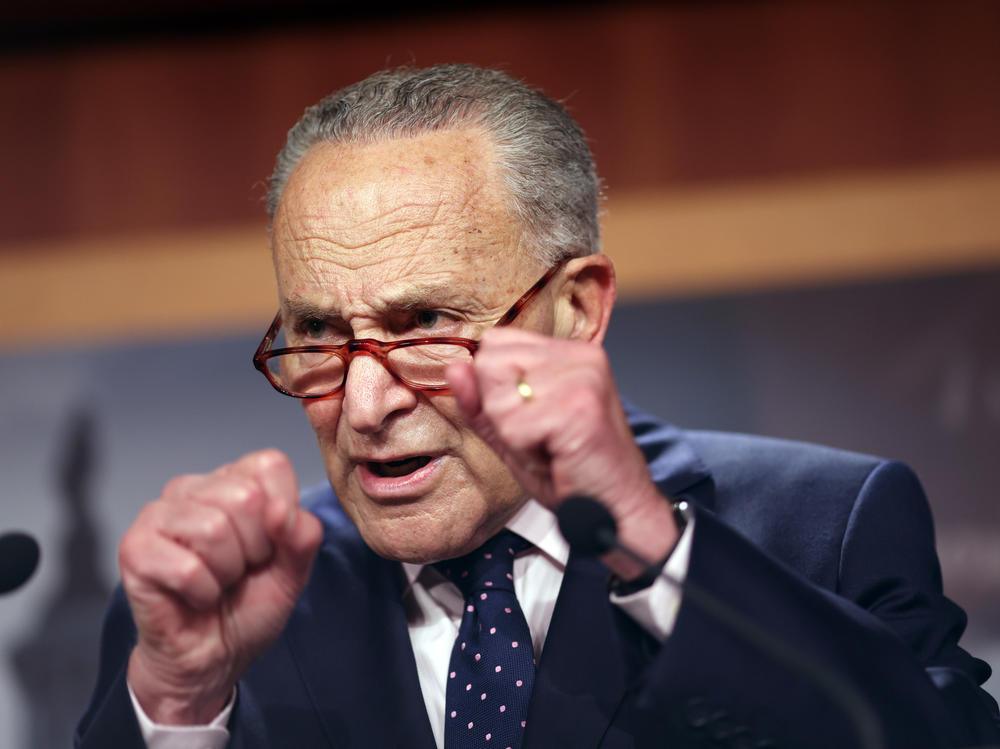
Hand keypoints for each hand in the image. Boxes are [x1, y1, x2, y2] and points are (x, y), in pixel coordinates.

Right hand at [120, 449, 322, 723]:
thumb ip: (302, 536)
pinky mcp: (134, 549)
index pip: (270, 466)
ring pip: (213, 529)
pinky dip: (203, 593)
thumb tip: (280, 509)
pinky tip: (195, 597)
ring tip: (216, 583)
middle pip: (245, 496)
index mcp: (232, 480)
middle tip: (240, 570)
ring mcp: (158, 514)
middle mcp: (192, 488)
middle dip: (254, 548)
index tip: (269, 547)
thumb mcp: (294, 570)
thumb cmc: (248, 606)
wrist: (213, 657)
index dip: (282, 516)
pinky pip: (186, 567)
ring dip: (226, 573)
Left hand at [447, 327, 676, 576]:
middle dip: (501, 411)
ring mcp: (583, 377)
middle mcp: (579, 355)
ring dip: (515, 436)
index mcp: (567, 353)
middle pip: (490, 364)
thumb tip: (455, 367)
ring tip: (550, 447)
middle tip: (540, 437)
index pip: (494, 343)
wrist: (617, 513)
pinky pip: (515, 426)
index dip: (496, 389)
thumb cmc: (572, 476)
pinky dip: (526, 452)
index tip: (530, 419)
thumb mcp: (514, 434)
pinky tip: (557, 456)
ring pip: (498, 398)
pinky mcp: (580, 407)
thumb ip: (482, 401)